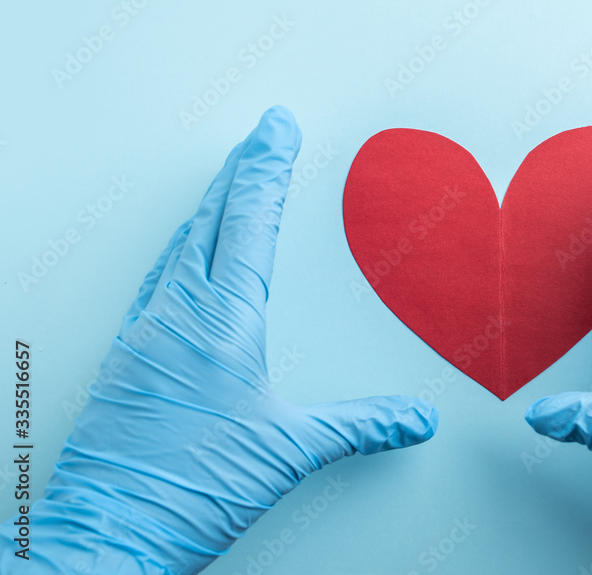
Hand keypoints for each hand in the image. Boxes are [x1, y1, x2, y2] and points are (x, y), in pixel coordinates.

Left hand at [2, 108, 437, 573]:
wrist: (106, 538)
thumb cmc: (187, 490)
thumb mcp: (287, 451)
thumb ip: (359, 426)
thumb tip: (413, 419)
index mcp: (221, 324)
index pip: (251, 224)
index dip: (268, 169)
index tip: (278, 128)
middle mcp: (176, 317)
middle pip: (210, 220)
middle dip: (241, 170)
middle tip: (259, 134)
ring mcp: (144, 333)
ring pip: (179, 247)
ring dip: (208, 206)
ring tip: (226, 182)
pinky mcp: (127, 358)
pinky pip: (157, 281)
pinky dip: (179, 251)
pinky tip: (184, 259)